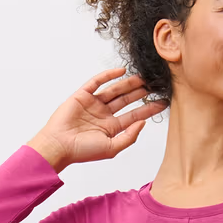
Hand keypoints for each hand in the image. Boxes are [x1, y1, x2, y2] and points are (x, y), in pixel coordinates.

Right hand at [32, 67, 166, 167]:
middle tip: (155, 85)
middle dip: (140, 93)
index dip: (149, 109)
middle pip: (126, 100)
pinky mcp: (82, 95)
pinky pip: (97, 82)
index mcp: (111, 128)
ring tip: (143, 77)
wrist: (59, 145)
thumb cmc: (83, 151)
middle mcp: (104, 115)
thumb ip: (129, 136)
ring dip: (128, 83)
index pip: (134, 116)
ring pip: (114, 90)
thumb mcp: (112, 148)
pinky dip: (108, 75)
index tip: (163, 102)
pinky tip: (121, 71)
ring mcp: (93, 104)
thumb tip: (144, 122)